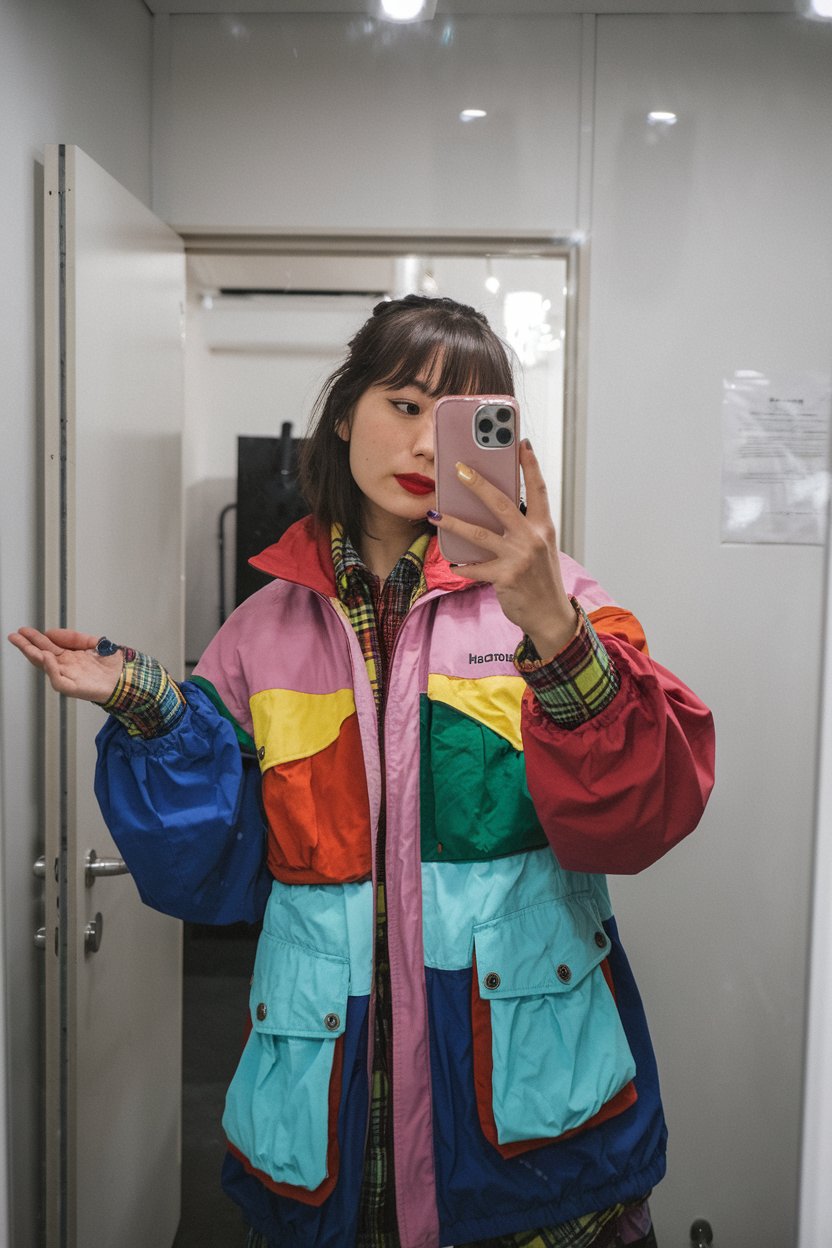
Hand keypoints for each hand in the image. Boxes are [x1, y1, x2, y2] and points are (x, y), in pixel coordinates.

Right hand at [7, 627, 123, 701]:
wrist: (128, 677)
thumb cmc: (113, 665)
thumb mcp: (93, 643)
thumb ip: (74, 638)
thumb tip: (51, 632)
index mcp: (70, 656)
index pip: (47, 646)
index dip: (35, 638)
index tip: (23, 630)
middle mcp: (66, 667)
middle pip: (41, 656)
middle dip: (27, 646)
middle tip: (14, 636)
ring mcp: (69, 677)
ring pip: (46, 668)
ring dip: (35, 656)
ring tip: (26, 646)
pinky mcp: (75, 688)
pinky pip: (58, 681)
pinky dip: (51, 670)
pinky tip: (47, 658)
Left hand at [431, 440, 577, 660]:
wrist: (550, 616)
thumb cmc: (541, 580)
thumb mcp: (540, 548)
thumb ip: (523, 528)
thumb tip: (492, 510)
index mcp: (543, 527)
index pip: (538, 489)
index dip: (530, 465)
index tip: (520, 443)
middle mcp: (532, 538)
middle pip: (502, 503)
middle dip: (478, 484)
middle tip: (459, 469)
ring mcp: (519, 557)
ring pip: (480, 533)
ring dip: (454, 522)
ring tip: (435, 514)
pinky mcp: (505, 576)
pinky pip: (475, 567)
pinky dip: (463, 566)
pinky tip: (453, 564)